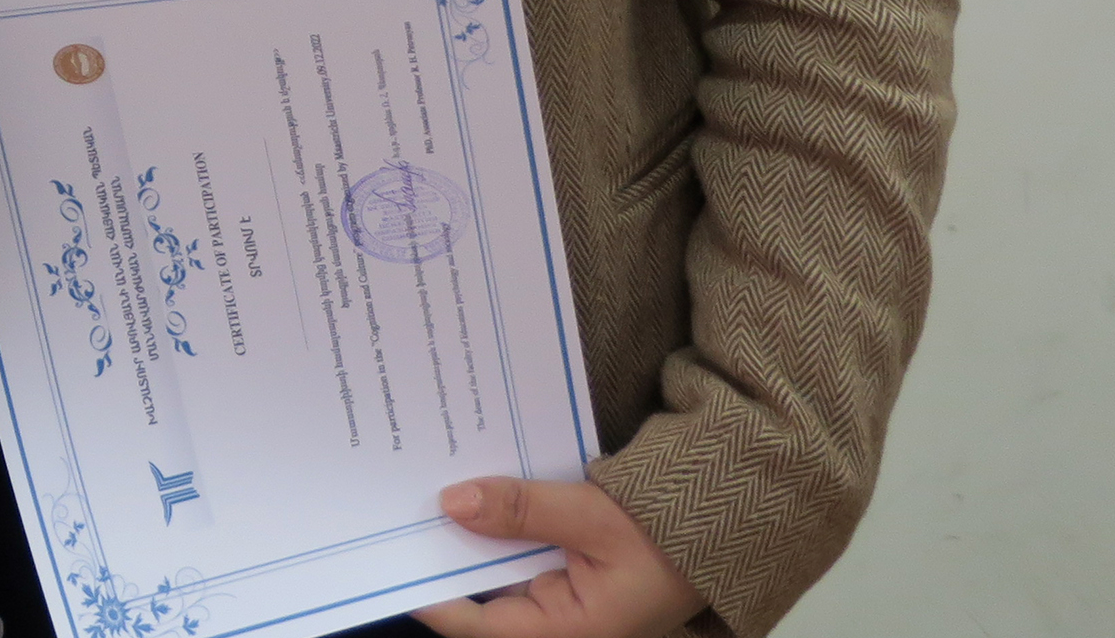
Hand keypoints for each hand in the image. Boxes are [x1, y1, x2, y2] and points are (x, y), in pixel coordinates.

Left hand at [411, 477, 699, 637]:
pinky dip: (494, 526)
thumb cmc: (670, 539)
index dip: (427, 588)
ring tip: (424, 492)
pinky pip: (513, 556)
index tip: (392, 548)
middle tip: (398, 507)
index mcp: (562, 633)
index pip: (472, 622)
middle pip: (475, 597)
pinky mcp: (559, 579)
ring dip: (466, 535)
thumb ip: (523, 510)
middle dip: (441, 552)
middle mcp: (552, 626)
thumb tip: (453, 503)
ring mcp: (555, 604)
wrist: (723, 528)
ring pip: (492, 572)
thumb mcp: (593, 518)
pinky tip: (470, 491)